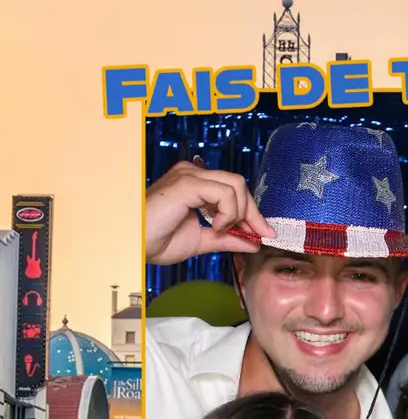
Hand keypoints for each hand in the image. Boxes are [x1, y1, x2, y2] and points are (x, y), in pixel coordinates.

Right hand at [145, 158, 274, 263]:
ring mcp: (189, 176)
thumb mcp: (201, 241)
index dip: (253, 212)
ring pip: (236, 185)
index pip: (235, 190)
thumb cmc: (156, 240)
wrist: (132, 244)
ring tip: (222, 230)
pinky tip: (216, 226)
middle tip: (257, 235)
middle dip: (253, 212)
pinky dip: (228, 213)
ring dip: (239, 213)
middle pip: (239, 184)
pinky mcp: (187, 184)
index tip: (264, 234)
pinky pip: (224, 193)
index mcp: (196, 184)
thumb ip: (227, 239)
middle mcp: (193, 174)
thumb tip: (254, 243)